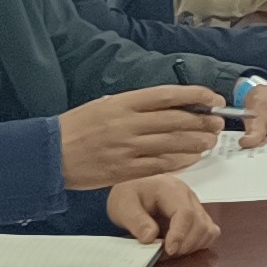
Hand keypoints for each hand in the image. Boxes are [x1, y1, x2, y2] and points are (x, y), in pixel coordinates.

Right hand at [58, 86, 224, 188]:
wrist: (49, 155)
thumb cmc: (77, 127)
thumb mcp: (105, 105)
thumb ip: (136, 105)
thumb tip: (173, 104)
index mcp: (123, 104)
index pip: (169, 95)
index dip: (197, 96)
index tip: (213, 98)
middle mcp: (128, 124)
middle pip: (177, 121)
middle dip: (204, 121)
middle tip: (217, 123)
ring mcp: (127, 149)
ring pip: (174, 144)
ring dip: (197, 143)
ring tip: (209, 141)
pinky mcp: (125, 170)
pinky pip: (161, 165)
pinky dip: (181, 161)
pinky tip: (192, 158)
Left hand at [106, 175, 218, 255]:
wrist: (133, 193)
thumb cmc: (128, 197)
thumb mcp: (123, 206)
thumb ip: (136, 221)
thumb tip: (150, 238)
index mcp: (171, 189)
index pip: (185, 213)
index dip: (180, 234)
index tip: (169, 251)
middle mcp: (189, 195)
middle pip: (200, 224)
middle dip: (185, 244)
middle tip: (163, 255)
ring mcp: (196, 205)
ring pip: (208, 230)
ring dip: (192, 246)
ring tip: (170, 251)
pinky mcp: (199, 215)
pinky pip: (209, 232)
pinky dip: (198, 244)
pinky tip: (180, 246)